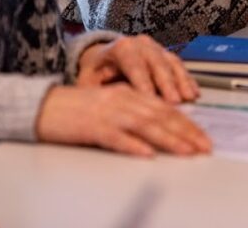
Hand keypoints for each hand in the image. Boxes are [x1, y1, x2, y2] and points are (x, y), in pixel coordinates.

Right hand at [34, 83, 211, 158]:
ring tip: (186, 151)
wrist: (43, 106)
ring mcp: (108, 112)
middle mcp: (122, 99)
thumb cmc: (77, 109)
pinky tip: (147, 155)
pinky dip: (133, 146)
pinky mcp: (92, 127)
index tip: (202, 138)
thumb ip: (134, 112)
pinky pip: (117, 137)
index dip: (187, 123)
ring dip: (169, 139)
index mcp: (128, 92)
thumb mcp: (111, 104)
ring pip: (145, 125)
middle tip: (204, 147)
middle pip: (161, 116)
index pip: (164, 108)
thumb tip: (160, 130)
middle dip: (186, 132)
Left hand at [77, 35, 199, 103]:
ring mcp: (156, 48)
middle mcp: (141, 44)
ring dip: (181, 82)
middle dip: (167, 84)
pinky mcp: (166, 54)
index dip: (143, 83)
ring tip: (189, 99)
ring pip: (171, 63)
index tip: (149, 100)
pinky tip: (194, 93)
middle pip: (156, 64)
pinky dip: (187, 79)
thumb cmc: (95, 74)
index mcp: (121, 48)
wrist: (102, 59)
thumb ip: (97, 92)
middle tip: (174, 103)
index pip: (134, 65)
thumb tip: (106, 106)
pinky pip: (179, 66)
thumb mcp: (88, 82)